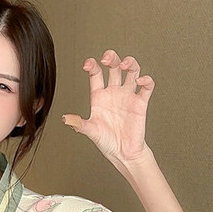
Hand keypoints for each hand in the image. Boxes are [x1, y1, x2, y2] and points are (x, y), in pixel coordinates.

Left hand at [62, 52, 153, 171]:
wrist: (123, 153)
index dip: (92, 65)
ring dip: (130, 63)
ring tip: (124, 65)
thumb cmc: (107, 142)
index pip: (96, 74)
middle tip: (107, 58)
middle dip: (112, 58)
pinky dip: (146, 80)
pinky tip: (140, 81)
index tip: (88, 64)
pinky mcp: (140, 103)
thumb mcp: (90, 131)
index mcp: (99, 97)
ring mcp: (127, 96)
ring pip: (132, 71)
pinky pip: (146, 87)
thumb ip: (79, 124)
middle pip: (114, 67)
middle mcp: (114, 93)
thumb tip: (65, 119)